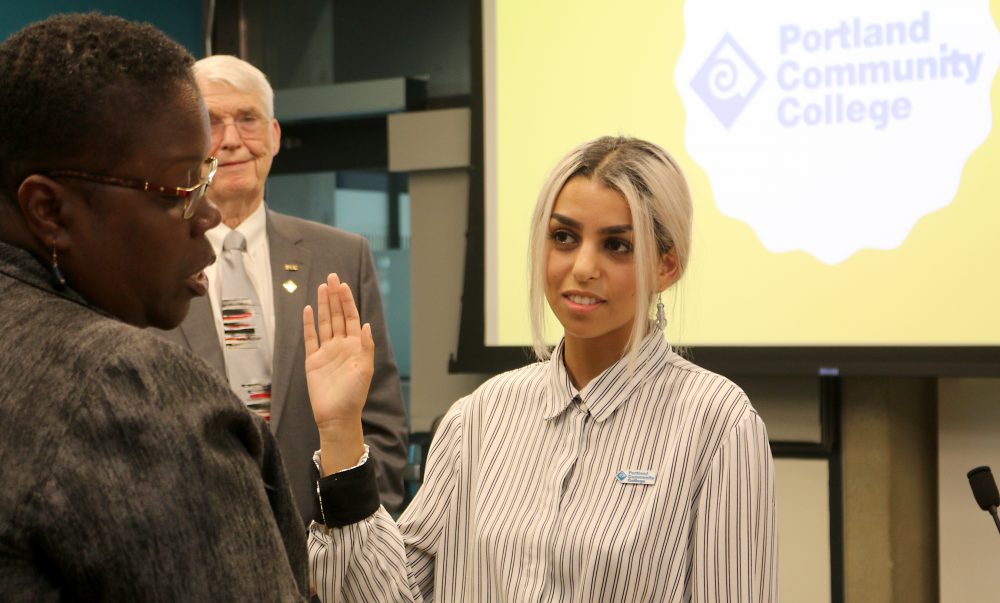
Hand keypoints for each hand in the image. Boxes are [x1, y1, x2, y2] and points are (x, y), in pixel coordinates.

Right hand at [303, 274, 372, 472]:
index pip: (351, 318)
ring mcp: (326, 351)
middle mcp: (341, 345)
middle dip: (335, 297)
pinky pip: (310, 338)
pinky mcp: (312, 360)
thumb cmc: (354, 395)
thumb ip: (365, 346)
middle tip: (332, 277)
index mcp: (356, 346)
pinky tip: (307, 309)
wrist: (336, 415)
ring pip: (324, 323)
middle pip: (336, 315)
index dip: (347, 301)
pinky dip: (308, 324)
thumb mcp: (365, 369)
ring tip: (321, 287)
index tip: (343, 285)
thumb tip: (365, 324)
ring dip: (322, 305)